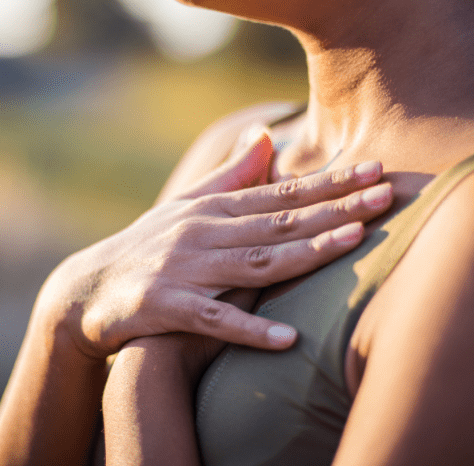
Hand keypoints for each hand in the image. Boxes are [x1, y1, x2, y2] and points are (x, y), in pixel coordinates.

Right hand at [37, 127, 392, 360]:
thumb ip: (230, 175)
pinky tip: (288, 338)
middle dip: (337, 208)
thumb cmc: (148, 246)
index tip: (376, 170)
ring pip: (255, 262)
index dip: (331, 183)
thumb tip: (265, 136)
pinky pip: (214, 320)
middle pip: (280, 221)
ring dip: (306, 253)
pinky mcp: (165, 307)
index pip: (283, 194)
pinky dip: (250, 329)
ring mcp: (185, 269)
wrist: (86, 289)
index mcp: (215, 209)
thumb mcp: (187, 206)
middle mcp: (204, 232)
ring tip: (353, 243)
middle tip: (387, 195)